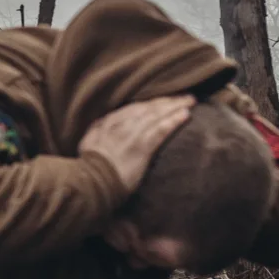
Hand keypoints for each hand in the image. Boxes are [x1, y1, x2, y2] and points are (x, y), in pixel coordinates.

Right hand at [78, 95, 194, 191]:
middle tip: (185, 97)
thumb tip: (104, 123)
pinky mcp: (141, 146)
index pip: (135, 107)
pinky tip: (185, 115)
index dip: (152, 103)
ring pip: (156, 115)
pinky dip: (173, 121)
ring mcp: (131, 134)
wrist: (92, 181)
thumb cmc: (90, 166)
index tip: (165, 101)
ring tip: (189, 102)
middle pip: (148, 108)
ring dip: (174, 107)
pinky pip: (160, 130)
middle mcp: (120, 123)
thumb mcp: (89, 141)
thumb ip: (98, 129)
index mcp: (108, 122)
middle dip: (167, 101)